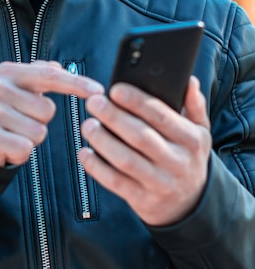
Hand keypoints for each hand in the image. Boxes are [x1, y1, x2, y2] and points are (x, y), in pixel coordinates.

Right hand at [0, 60, 103, 167]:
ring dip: (31, 139)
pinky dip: (20, 153)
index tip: (98, 91)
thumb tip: (62, 68)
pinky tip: (7, 145)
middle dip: (41, 121)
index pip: (50, 76)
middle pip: (47, 110)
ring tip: (13, 133)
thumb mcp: (23, 87)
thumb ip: (44, 74)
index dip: (77, 83)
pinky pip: (23, 149)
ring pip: (37, 133)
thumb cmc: (7, 108)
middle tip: (22, 120)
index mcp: (9, 71)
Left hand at [78, 76, 211, 225]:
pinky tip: (85, 152)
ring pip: (126, 160)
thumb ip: (194, 106)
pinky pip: (116, 183)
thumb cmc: (187, 156)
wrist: (191, 204)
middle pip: (141, 136)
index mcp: (190, 140)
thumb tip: (190, 81)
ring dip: (103, 141)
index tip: (115, 89)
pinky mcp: (143, 200)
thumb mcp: (200, 132)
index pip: (162, 116)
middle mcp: (177, 162)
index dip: (137, 102)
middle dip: (114, 117)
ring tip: (88, 125)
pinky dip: (97, 168)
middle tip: (94, 102)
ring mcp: (160, 183)